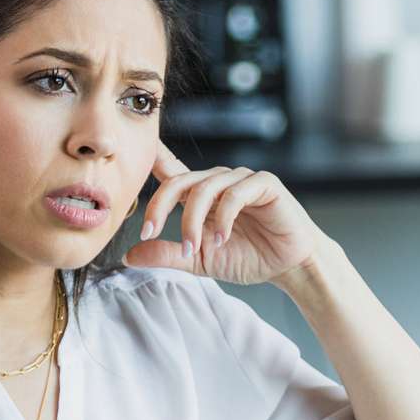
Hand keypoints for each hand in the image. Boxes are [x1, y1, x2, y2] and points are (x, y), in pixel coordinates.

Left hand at [127, 142, 325, 285]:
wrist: (290, 266)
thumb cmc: (250, 257)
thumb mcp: (200, 259)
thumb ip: (168, 255)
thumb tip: (129, 256)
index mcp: (201, 195)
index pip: (171, 170)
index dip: (151, 158)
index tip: (129, 152)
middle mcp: (219, 181)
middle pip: (179, 181)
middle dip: (160, 207)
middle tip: (150, 234)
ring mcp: (241, 179)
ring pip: (205, 188)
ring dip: (193, 221)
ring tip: (194, 247)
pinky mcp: (264, 184)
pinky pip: (236, 193)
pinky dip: (224, 217)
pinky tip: (222, 238)